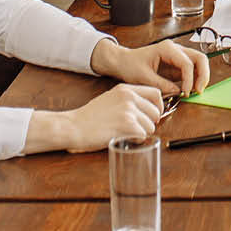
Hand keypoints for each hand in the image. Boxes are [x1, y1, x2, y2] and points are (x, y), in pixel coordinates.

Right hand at [25, 83, 162, 153]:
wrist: (73, 126)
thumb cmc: (89, 117)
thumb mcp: (110, 98)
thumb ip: (128, 100)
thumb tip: (147, 109)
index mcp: (126, 89)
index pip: (156, 93)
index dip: (157, 106)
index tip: (152, 115)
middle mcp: (129, 97)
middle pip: (155, 112)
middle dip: (149, 123)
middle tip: (138, 129)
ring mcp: (128, 111)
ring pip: (150, 126)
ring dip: (142, 133)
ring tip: (127, 134)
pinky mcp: (127, 126)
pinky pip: (143, 136)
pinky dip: (136, 141)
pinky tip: (124, 139)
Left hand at [91, 37, 210, 97]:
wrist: (123, 62)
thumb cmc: (130, 65)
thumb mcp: (143, 77)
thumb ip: (161, 84)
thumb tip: (177, 92)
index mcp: (167, 48)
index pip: (187, 62)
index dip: (190, 78)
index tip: (186, 92)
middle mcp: (175, 50)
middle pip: (199, 58)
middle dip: (203, 74)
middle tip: (199, 90)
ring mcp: (177, 57)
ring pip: (198, 63)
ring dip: (201, 77)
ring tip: (196, 91)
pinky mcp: (176, 65)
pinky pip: (192, 71)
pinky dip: (194, 80)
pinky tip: (190, 90)